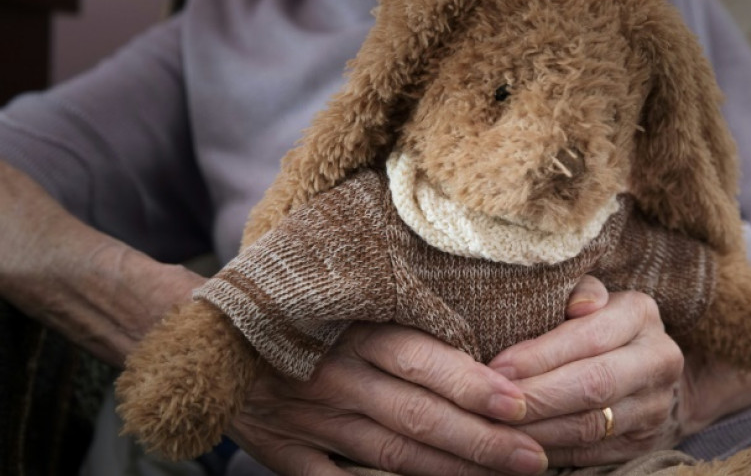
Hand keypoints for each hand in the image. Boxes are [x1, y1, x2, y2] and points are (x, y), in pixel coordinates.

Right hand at [228, 322, 548, 475]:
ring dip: (449, 470)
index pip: (421, 359)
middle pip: (417, 414)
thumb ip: (402, 315)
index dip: (471, 383)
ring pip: (391, 453)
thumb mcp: (346, 298)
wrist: (210, 333)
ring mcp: (309, 419)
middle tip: (534, 457)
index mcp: (354, 332)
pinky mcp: (284, 452)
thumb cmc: (298, 311)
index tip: (519, 403)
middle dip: (480, 440)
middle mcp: (335, 376)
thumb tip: (476, 328)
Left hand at [488, 276, 686, 466]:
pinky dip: (550, 450)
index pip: (589, 337)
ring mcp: (655, 405)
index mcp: (640, 313)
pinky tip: (517, 445)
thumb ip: (575, 291)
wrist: (644, 366)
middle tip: (491, 404)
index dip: (539, 356)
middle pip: (593, 385)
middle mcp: (657, 358)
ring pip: (591, 425)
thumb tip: (580, 304)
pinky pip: (591, 452)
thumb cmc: (593, 322)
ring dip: (537, 430)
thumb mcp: (586, 297)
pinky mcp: (645, 443)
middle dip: (536, 396)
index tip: (496, 368)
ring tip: (496, 427)